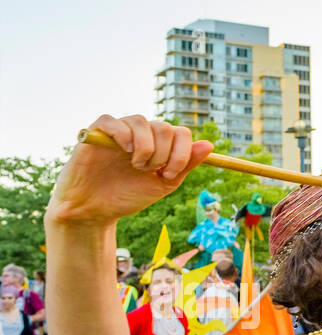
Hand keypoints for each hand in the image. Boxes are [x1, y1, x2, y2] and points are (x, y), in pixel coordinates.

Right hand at [45, 115, 212, 226]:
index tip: (170, 174)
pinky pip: (111, 120)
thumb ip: (185, 164)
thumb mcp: (164, 183)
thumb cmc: (129, 196)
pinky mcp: (95, 132)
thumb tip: (209, 145)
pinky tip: (124, 152)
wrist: (96, 209)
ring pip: (141, 121)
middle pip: (164, 127)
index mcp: (158, 145)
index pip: (181, 133)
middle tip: (150, 171)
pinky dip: (123, 136)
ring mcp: (118, 131)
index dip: (181, 153)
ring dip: (145, 148)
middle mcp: (139, 134)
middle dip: (164, 154)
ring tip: (136, 166)